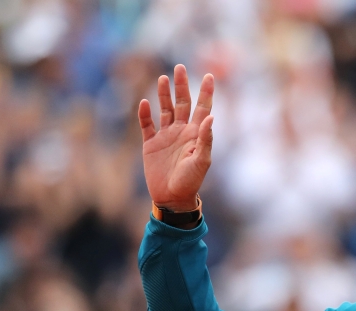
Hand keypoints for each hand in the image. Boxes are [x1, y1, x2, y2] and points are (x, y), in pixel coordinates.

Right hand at [138, 64, 213, 210]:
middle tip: (179, 67)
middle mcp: (181, 132)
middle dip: (182, 86)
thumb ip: (205, 139)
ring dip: (163, 95)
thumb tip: (210, 116)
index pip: (202, 108)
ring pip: (165, 110)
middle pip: (182, 103)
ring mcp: (166, 136)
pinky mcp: (151, 144)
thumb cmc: (190, 182)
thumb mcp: (201, 162)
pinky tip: (145, 102)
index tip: (209, 75)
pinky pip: (146, 125)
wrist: (172, 198)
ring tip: (163, 78)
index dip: (206, 92)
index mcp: (196, 134)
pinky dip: (145, 114)